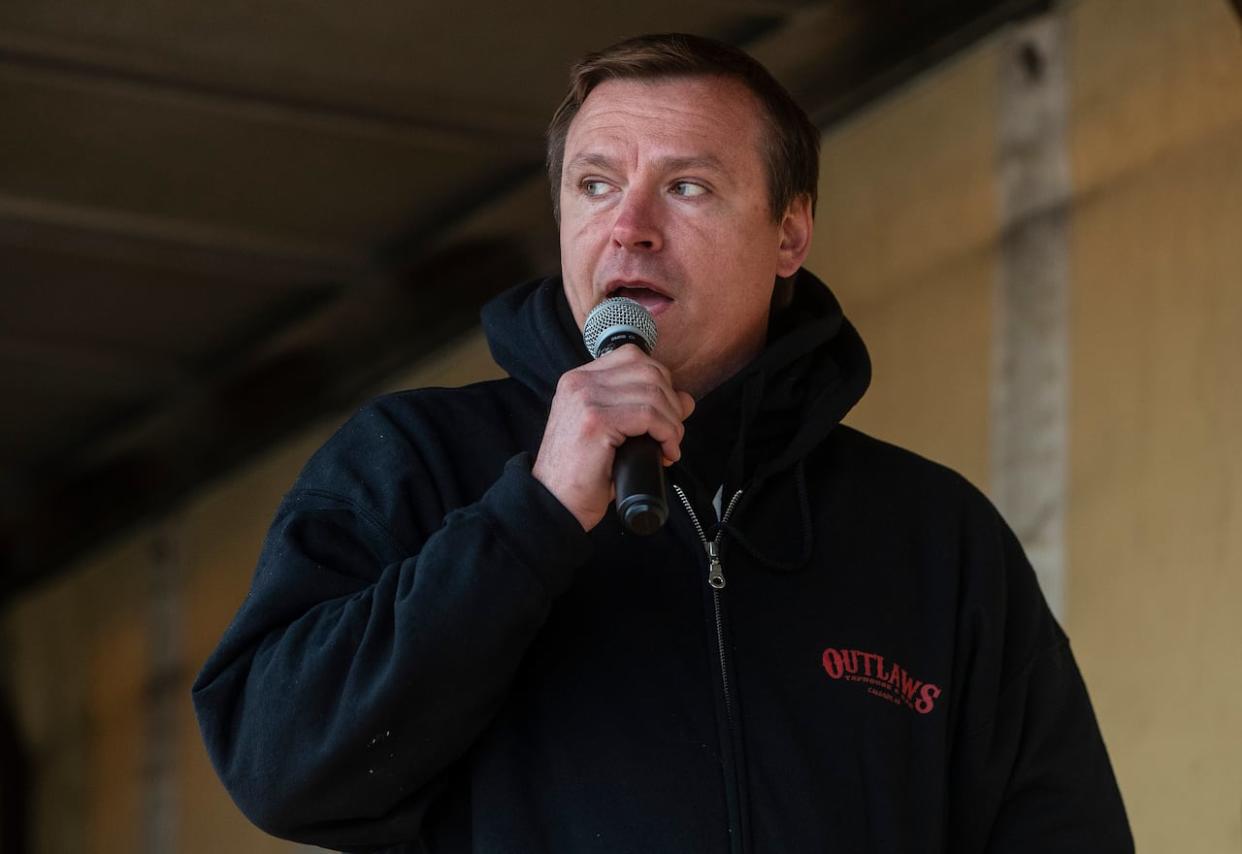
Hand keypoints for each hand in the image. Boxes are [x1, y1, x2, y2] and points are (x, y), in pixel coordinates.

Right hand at [532, 344, 695, 530]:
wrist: (554, 503)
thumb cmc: (582, 474)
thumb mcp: (614, 433)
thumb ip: (642, 410)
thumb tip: (686, 399)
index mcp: (579, 380)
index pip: (633, 357)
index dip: (661, 383)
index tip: (666, 413)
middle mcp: (579, 382)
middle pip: (649, 371)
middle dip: (672, 403)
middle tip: (672, 434)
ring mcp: (585, 399)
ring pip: (654, 393)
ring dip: (673, 422)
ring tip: (669, 446)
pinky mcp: (596, 421)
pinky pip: (649, 415)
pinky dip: (668, 434)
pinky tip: (667, 453)